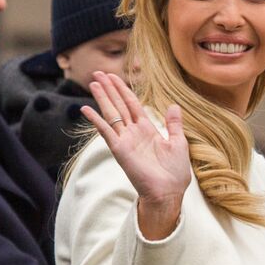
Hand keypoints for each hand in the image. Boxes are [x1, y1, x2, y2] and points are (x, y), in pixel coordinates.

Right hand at [81, 71, 190, 239]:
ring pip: (111, 114)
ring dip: (102, 98)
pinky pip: (106, 132)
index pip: (132, 104)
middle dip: (109, 88)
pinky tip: (86, 109)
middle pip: (118, 105)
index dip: (122, 89)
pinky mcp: (120, 150)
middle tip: (98, 72)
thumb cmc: (174, 173)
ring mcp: (125, 141)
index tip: (113, 76)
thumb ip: (173, 124)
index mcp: (147, 130)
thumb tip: (174, 105)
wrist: (168, 192)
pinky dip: (96, 120)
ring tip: (93, 82)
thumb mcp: (178, 143)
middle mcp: (133, 133)